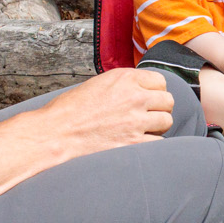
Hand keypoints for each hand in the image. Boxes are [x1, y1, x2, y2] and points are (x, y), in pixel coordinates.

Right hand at [38, 68, 173, 158]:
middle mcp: (134, 96)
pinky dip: (151, 144)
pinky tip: (139, 144)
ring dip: (158, 126)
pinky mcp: (134, 143)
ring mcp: (136, 120)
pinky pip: (159, 142)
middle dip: (160, 108)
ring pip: (166, 121)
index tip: (149, 99)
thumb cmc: (69, 111)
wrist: (55, 133)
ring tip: (143, 130)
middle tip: (148, 116)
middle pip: (168, 101)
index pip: (160, 81)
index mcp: (125, 78)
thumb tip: (140, 90)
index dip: (155, 91)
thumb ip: (123, 85)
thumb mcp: (98, 84)